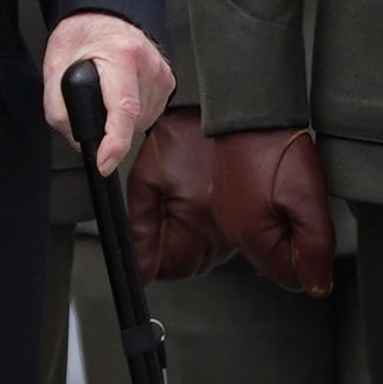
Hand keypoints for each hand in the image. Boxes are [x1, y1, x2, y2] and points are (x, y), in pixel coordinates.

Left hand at [42, 11, 173, 175]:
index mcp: (120, 54)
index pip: (123, 108)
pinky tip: (120, 96)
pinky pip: (150, 112)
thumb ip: (59, 109)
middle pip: (131, 120)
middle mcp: (148, 63)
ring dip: (121, 122)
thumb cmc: (81, 34)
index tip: (105, 162)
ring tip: (105, 95)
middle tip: (90, 104)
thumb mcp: (54, 66)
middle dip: (108, 128)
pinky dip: (132, 114)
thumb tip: (78, 142)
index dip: (114, 143)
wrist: (102, 14)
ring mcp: (162, 73)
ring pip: (142, 121)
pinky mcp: (168, 80)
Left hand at [128, 106, 232, 280]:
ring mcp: (236, 226)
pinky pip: (221, 242)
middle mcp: (221, 231)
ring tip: (177, 211)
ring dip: (188, 246)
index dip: (151, 262)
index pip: (170, 269)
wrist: (223, 113)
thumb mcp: (147, 177)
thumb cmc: (187, 137)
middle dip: (169, 255)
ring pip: (206, 258)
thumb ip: (139, 223)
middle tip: (158, 226)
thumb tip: (138, 262)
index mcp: (195, 222)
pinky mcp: (244, 218)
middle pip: (190, 268)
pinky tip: (196, 208)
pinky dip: (205, 234)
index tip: (144, 250)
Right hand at [211, 125, 334, 296]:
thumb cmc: (276, 150)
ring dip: (287, 227)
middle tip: (305, 207)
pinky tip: (279, 190)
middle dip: (300, 242)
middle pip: (279, 261)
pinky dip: (274, 213)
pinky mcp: (229, 199)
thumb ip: (315, 249)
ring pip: (270, 242)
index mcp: (251, 238)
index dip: (314, 257)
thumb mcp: (308, 201)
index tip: (316, 225)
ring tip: (292, 195)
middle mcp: (234, 232)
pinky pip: (258, 223)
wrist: (250, 112)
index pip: (293, 277)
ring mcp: (229, 215)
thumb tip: (317, 287)